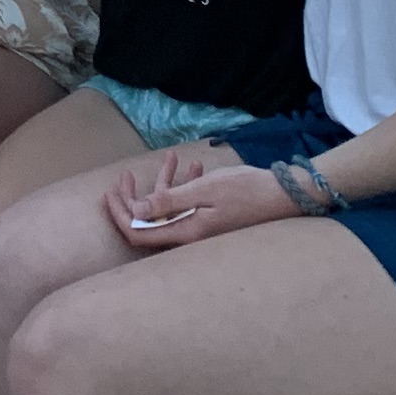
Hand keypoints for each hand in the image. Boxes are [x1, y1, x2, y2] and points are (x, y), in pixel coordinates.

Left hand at [111, 145, 292, 249]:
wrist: (286, 195)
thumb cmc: (246, 191)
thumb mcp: (203, 191)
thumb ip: (168, 201)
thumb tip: (134, 212)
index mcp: (185, 233)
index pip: (138, 234)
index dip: (120, 215)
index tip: (110, 192)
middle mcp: (190, 236)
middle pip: (149, 223)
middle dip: (134, 198)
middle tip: (126, 176)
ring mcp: (202, 229)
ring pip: (170, 210)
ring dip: (164, 184)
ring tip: (169, 158)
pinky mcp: (212, 219)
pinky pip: (188, 205)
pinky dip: (184, 186)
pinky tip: (190, 165)